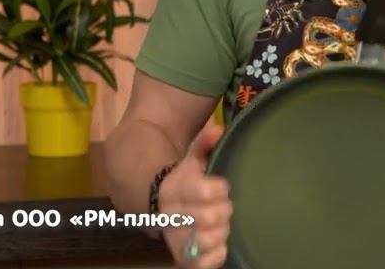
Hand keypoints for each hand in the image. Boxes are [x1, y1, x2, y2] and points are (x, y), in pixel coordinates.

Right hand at [158, 121, 231, 267]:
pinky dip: (214, 257)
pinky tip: (220, 245)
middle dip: (224, 210)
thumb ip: (204, 144)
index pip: (204, 190)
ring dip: (221, 232)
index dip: (219, 189)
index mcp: (176, 189)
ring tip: (222, 225)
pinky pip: (200, 265)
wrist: (158, 203)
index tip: (222, 187)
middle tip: (226, 207)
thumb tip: (218, 129)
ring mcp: (176, 239)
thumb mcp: (192, 159)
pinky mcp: (181, 258)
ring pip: (205, 241)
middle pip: (209, 217)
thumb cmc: (184, 180)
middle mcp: (173, 215)